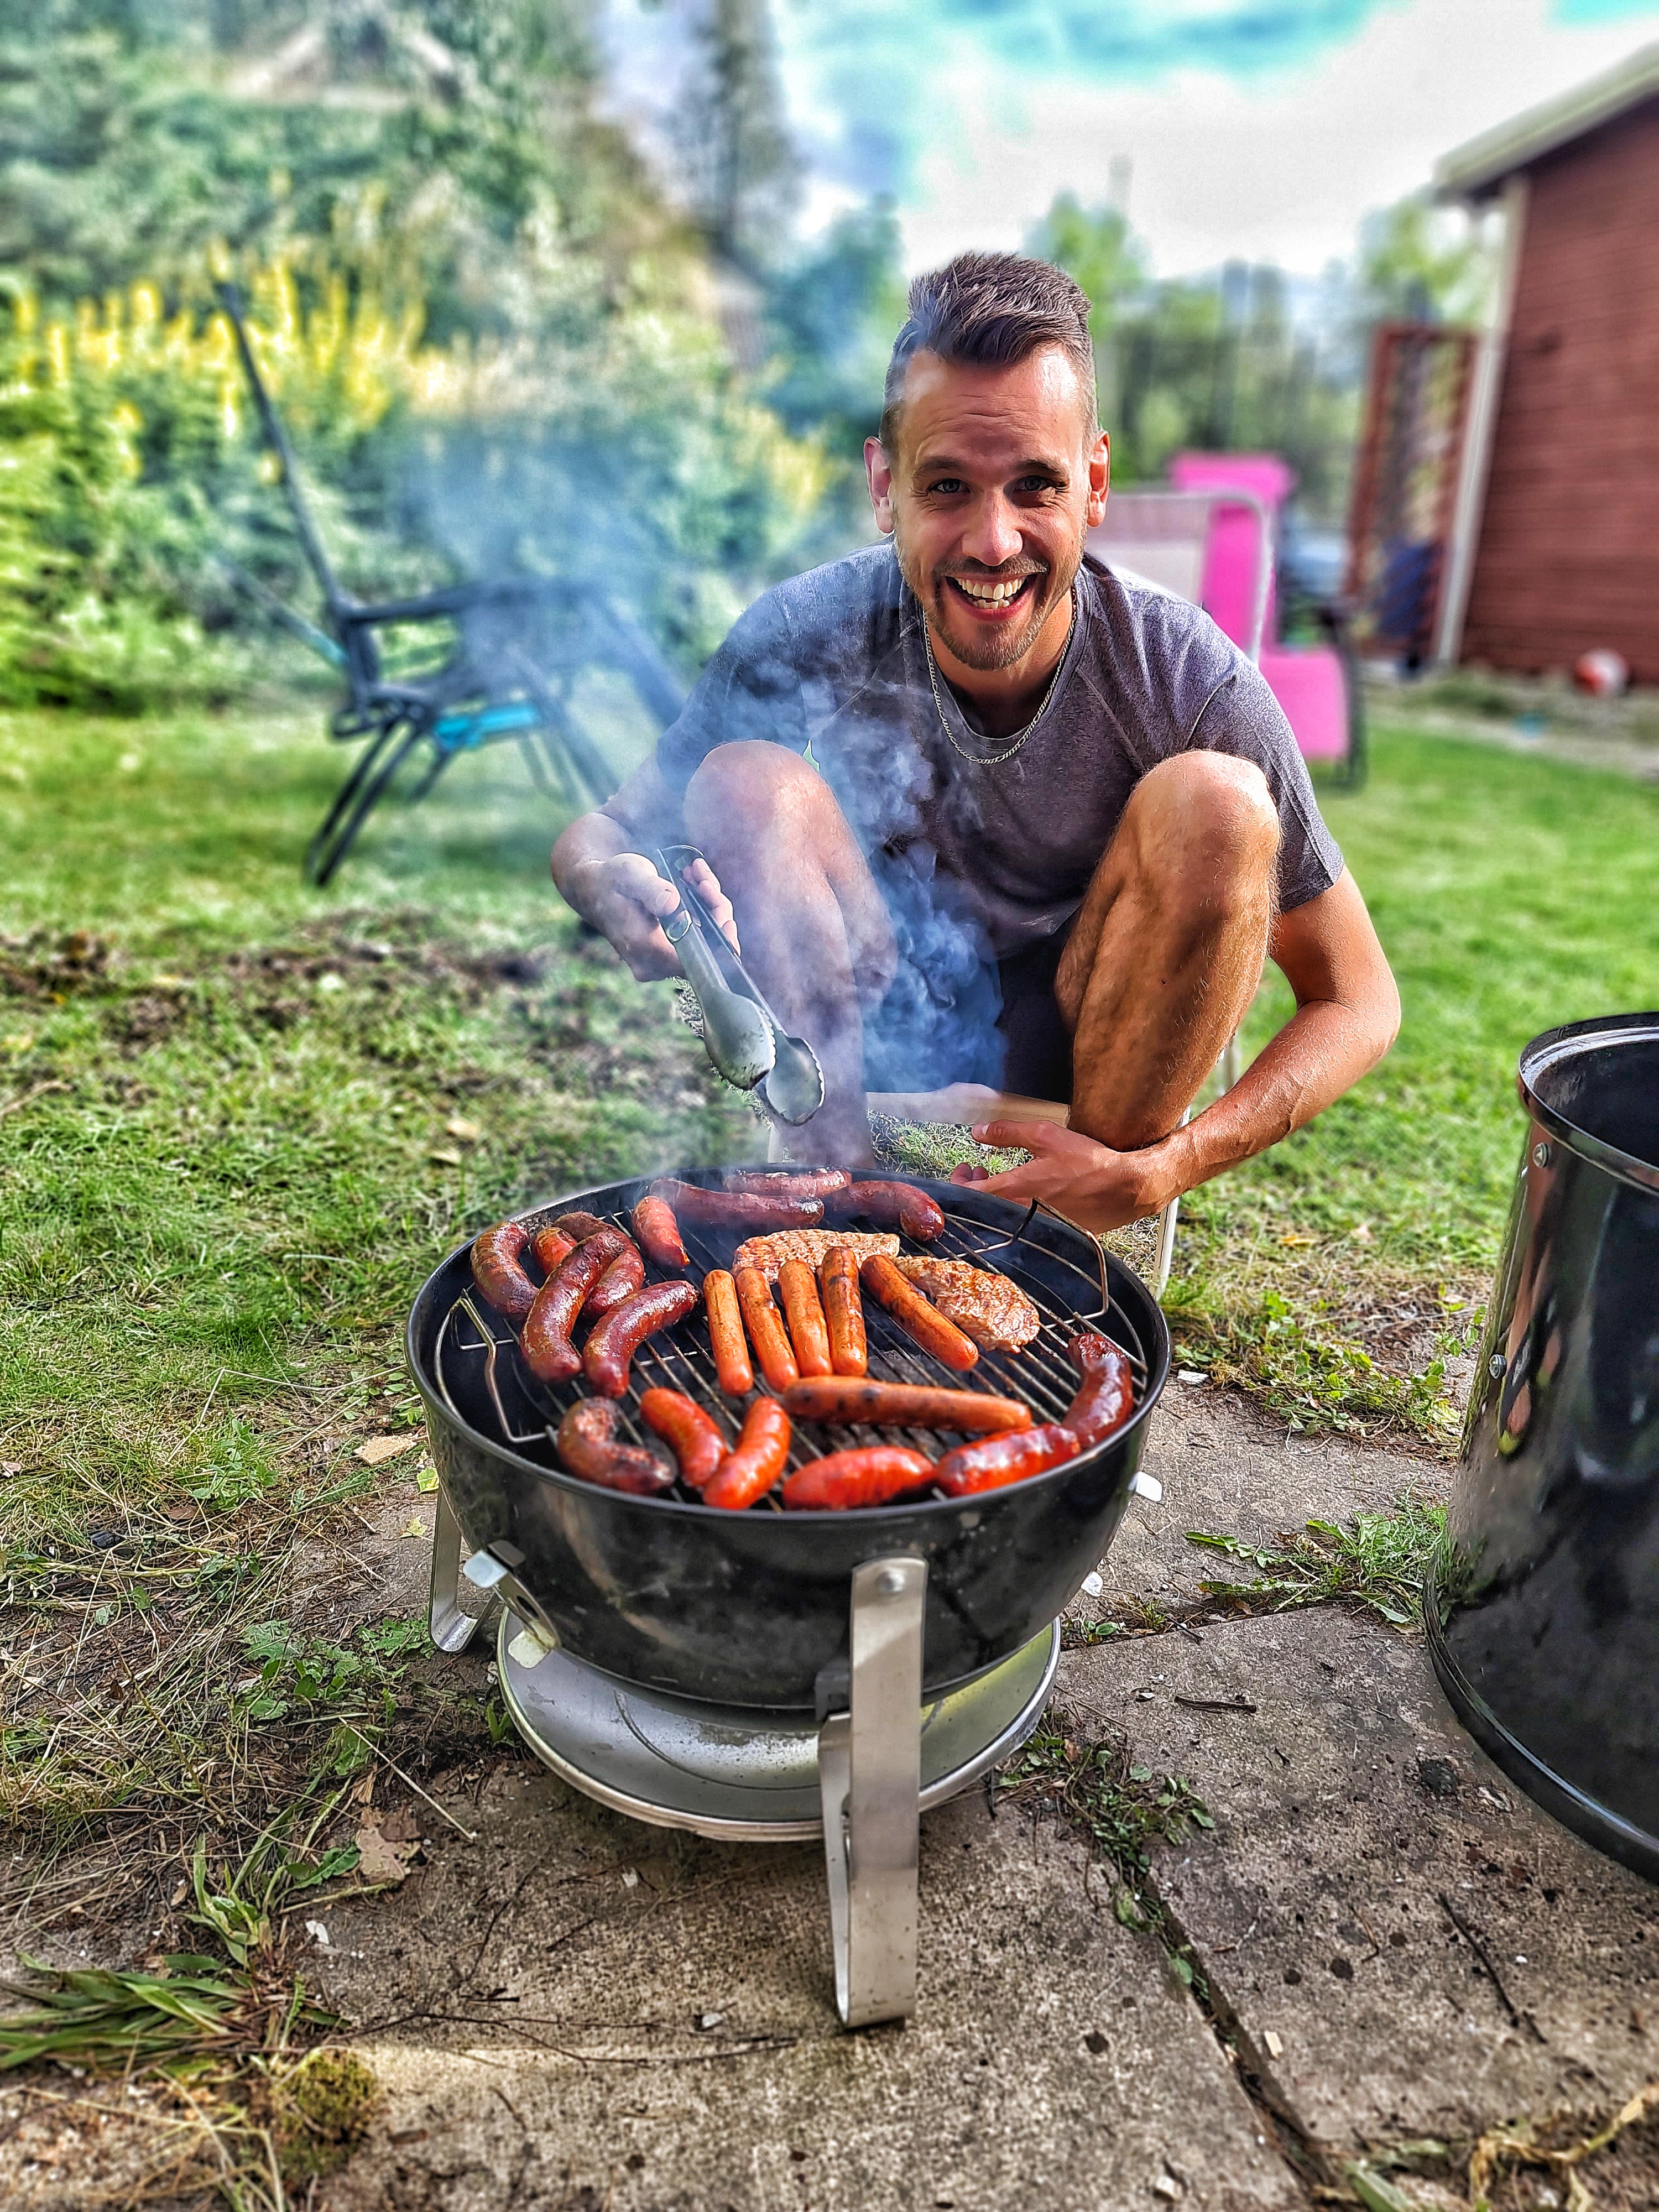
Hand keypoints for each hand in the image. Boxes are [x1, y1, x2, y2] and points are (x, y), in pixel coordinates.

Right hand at [574, 854, 738, 982]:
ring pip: (703, 938)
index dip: (719, 942)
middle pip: (704, 948)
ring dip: (707, 903)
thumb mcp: (629, 874)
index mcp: (645, 951)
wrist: (593, 885)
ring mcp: (659, 959)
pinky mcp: (665, 949)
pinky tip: (693, 880)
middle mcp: (653, 963)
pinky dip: (700, 907)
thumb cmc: (610, 879)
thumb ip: (650, 889)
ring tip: (694, 871)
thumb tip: (672, 903)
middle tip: (700, 876)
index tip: (726, 915)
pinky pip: (695, 933)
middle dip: (712, 909)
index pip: (696, 962)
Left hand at [948, 1119, 1175, 1234]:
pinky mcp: (1050, 1235)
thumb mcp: (1046, 1136)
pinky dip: (1014, 1209)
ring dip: (993, 1197)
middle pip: (981, 1209)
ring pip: (1000, 1217)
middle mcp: (1020, 1215)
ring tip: (999, 1177)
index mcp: (1014, 1191)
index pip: (968, 1195)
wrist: (1125, 1189)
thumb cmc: (1088, 1163)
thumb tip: (978, 1131)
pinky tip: (1024, 1193)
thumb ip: (1008, 1132)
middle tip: (977, 1169)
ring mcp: (1035, 1228)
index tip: (963, 1168)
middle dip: (973, 1186)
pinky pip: (1021, 1225)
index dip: (957, 1182)